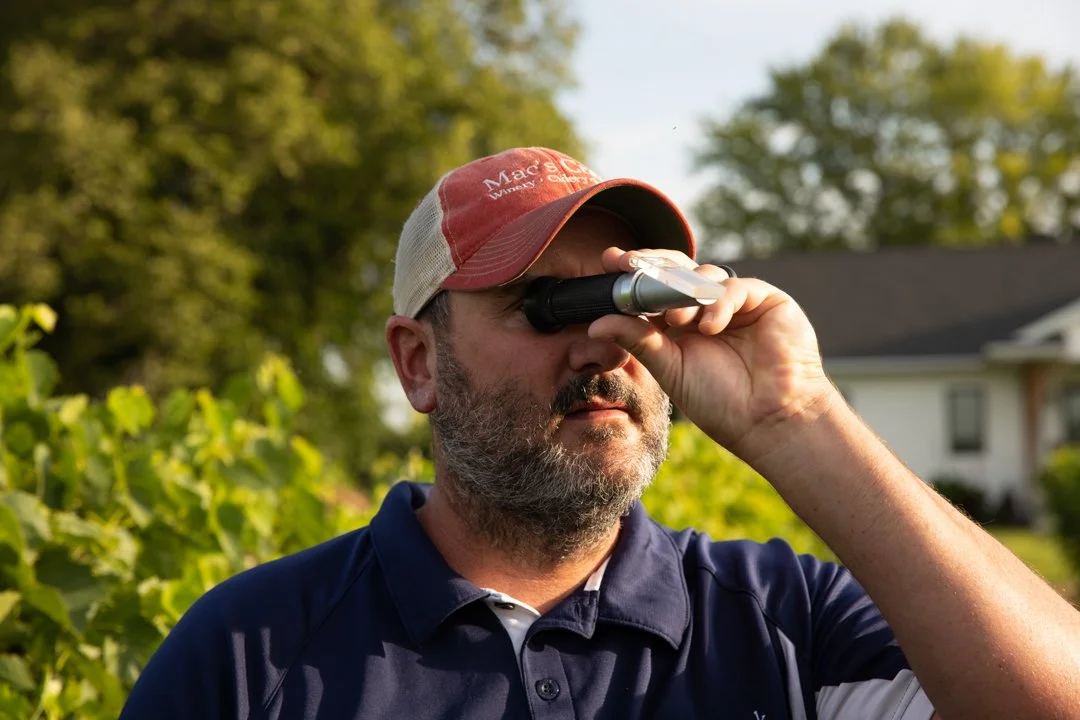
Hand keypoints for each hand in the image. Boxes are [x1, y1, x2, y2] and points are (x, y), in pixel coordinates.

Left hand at [589, 247, 837, 459]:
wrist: (769, 420)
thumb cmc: (721, 402)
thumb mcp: (670, 369)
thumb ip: (638, 341)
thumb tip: (596, 324)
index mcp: (679, 325)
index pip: (653, 289)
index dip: (633, 274)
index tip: (610, 261)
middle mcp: (706, 308)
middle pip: (676, 271)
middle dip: (651, 265)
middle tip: (630, 264)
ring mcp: (736, 302)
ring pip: (703, 274)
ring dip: (684, 293)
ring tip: (676, 320)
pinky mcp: (765, 299)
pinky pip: (735, 287)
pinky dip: (719, 303)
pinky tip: (710, 327)